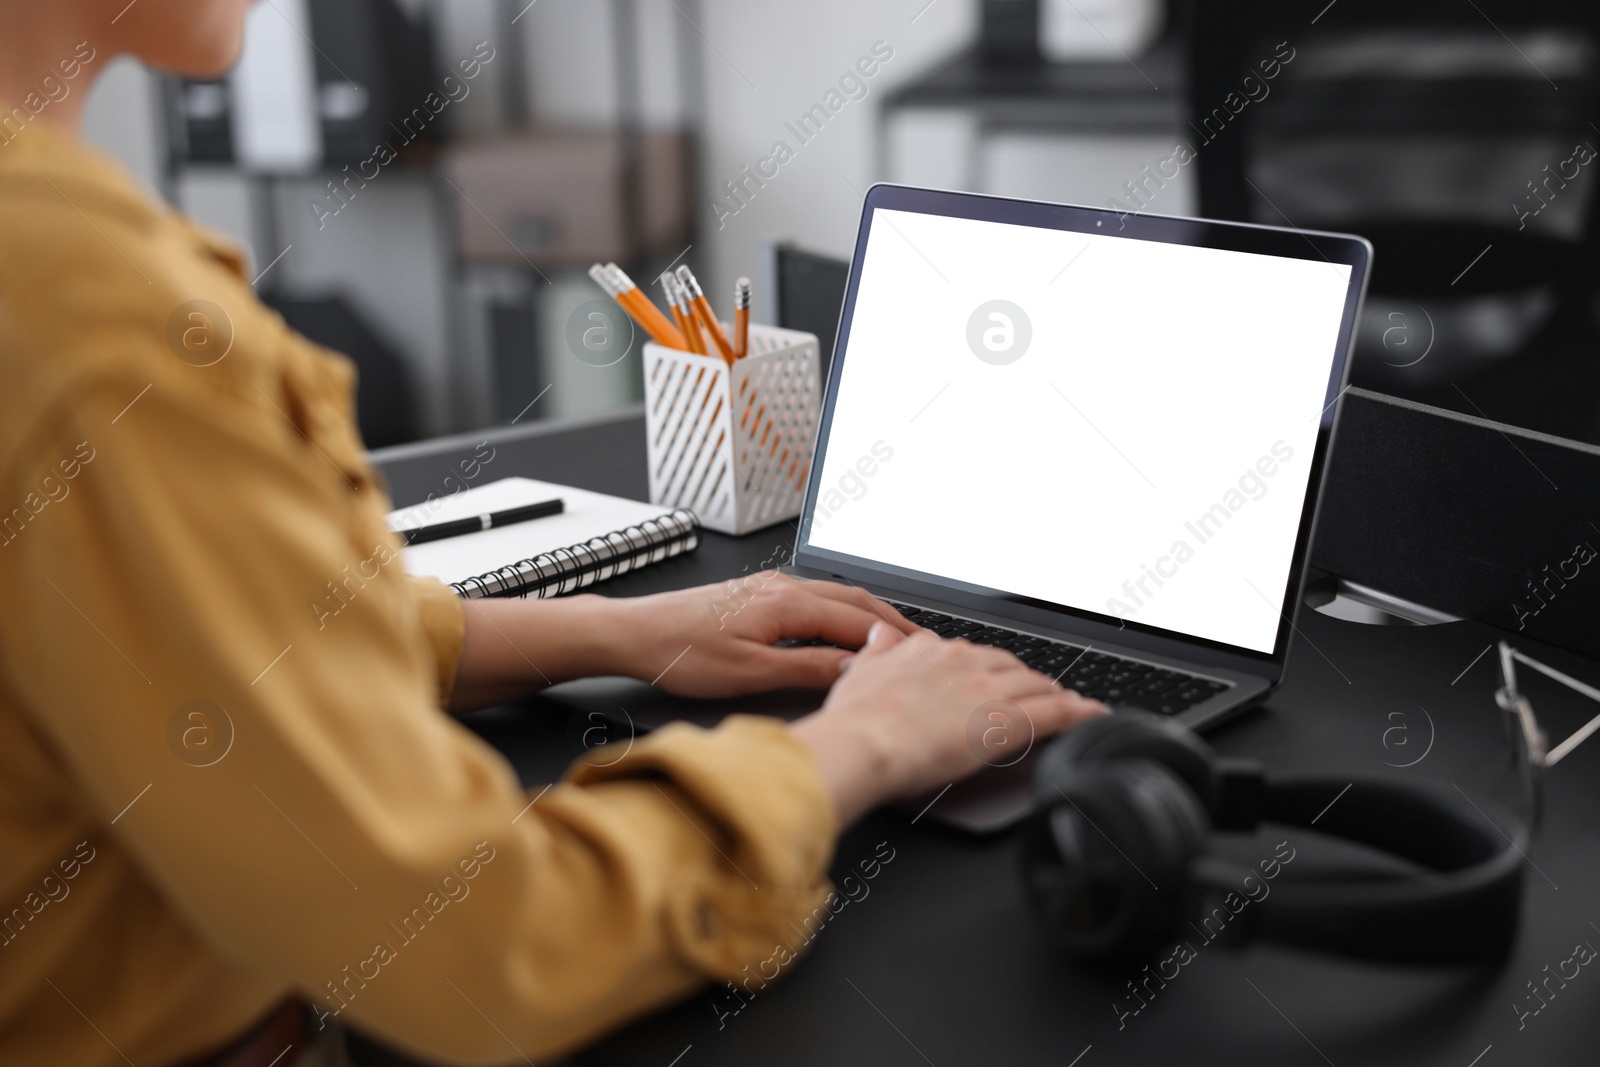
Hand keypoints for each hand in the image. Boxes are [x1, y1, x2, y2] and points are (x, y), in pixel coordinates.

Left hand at [609, 572, 918, 698]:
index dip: (893, 639)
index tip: (921, 654)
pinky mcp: (753, 594)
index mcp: (786, 603)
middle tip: (921, 642)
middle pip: (852, 599)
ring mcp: (766, 587)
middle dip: (890, 621)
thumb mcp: (750, 673)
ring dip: (866, 615)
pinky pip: (811, 598)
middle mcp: (781, 586)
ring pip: (832, 596)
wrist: (633, 632)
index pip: (858, 620)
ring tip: (890, 637)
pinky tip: (839, 628)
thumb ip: (806, 669)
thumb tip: (851, 671)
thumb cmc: (679, 651)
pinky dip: (839, 612)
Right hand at [791, 623, 1108, 824]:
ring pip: (1035, 685)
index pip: (971, 654)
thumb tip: (881, 634)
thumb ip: (877, 650)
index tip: (990, 676)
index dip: (986, 667)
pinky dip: (1079, 713)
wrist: (862, 744)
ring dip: (1054, 692)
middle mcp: (963, 663)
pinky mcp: (1006, 723)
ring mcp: (988, 691)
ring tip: (1067, 702)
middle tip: (1035, 691)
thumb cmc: (855, 719)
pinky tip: (1092, 714)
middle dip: (1025, 678)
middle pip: (1009, 665)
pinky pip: (1055, 713)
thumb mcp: (859, 671)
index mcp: (930, 652)